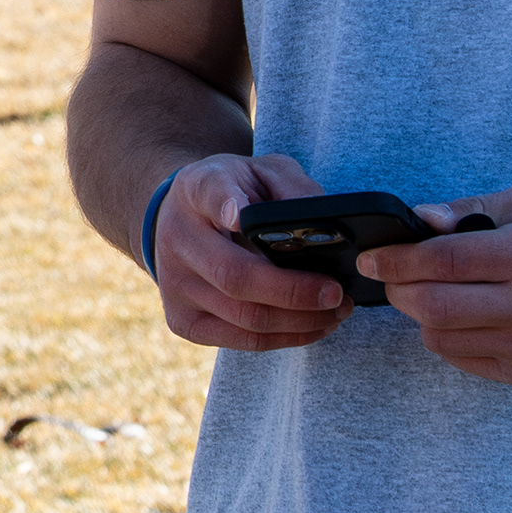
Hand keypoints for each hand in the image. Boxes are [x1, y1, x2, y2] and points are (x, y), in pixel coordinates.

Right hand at [149, 153, 345, 353]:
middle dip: (294, 291)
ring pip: (243, 316)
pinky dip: (285, 338)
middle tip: (337, 293)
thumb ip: (291, 188)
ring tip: (337, 312)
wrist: (182, 220)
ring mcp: (174, 284)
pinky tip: (312, 327)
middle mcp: (177, 237)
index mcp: (196, 188)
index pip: (210, 194)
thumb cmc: (235, 194)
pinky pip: (241, 340)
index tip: (241, 216)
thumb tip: (326, 226)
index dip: (226, 205)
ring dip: (299, 321)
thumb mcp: (262, 172)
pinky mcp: (182, 320)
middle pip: (234, 275)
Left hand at [359, 185, 511, 384]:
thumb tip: (420, 218)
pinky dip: (448, 337)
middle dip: (400, 289)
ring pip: (442, 339)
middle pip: (434, 307)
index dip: (396, 259)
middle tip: (395, 276)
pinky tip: (465, 315)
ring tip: (435, 291)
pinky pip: (464, 359)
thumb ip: (471, 210)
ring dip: (423, 314)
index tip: (371, 257)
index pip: (444, 261)